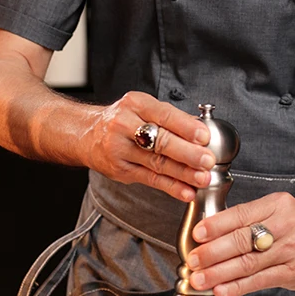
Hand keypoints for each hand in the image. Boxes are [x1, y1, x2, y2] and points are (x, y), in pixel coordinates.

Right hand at [84, 91, 212, 201]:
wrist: (87, 133)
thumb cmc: (123, 118)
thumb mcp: (142, 106)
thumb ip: (169, 117)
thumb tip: (200, 129)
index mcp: (136, 104)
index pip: (164, 115)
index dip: (186, 127)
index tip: (204, 137)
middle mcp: (125, 125)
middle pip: (161, 141)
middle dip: (187, 153)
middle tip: (207, 160)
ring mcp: (121, 149)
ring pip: (157, 163)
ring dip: (183, 173)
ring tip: (202, 178)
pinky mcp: (121, 170)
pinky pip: (150, 179)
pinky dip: (170, 187)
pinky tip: (185, 191)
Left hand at [185, 193, 294, 295]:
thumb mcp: (281, 208)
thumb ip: (253, 216)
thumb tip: (215, 229)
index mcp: (278, 204)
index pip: (241, 214)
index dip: (216, 225)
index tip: (197, 234)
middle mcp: (285, 225)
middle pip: (242, 239)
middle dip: (212, 252)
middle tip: (193, 259)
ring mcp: (291, 250)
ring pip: (248, 262)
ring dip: (219, 273)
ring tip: (200, 278)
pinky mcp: (294, 272)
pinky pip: (260, 281)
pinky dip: (238, 286)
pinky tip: (222, 289)